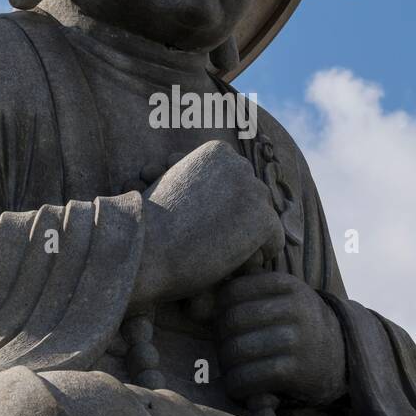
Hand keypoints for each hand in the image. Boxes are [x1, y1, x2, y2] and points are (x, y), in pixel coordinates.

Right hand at [130, 141, 284, 307]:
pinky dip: (255, 259)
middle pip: (255, 202)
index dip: (224, 210)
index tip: (195, 223)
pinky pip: (273, 243)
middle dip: (239, 223)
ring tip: (212, 252)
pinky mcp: (263, 219)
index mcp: (218, 151)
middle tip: (205, 242)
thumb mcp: (175, 185)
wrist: (141, 248)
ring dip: (245, 241)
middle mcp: (240, 164)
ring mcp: (253, 190)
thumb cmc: (150, 225)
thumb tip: (224, 193)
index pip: (239, 185)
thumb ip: (204, 183)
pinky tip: (228, 264)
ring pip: (264, 222)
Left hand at [212, 271, 346, 407]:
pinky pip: (249, 377)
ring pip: (236, 351)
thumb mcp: (279, 297)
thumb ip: (242, 292)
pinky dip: (237, 385)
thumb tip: (192, 307)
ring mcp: (297, 339)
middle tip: (225, 351)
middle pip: (231, 321)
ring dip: (227, 366)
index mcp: (286, 284)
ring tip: (233, 369)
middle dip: (220, 340)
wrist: (341, 356)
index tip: (224, 325)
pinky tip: (241, 386)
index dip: (218, 311)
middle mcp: (295, 307)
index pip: (231, 292)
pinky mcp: (297, 370)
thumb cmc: (295, 324)